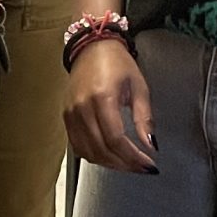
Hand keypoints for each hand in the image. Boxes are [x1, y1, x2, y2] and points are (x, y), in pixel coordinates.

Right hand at [66, 39, 156, 173]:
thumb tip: (150, 145)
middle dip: (124, 164)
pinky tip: (109, 156)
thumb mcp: (139, 87)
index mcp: (102, 98)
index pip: (116, 139)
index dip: (133, 157)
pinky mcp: (66, 117)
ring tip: (127, 164)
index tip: (148, 164)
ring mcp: (71, 114)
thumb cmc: (117, 63)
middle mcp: (82, 108)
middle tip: (141, 167)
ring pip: (89, 152)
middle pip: (102, 149)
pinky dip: (94, 155)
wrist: (91, 48)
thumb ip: (144, 118)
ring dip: (110, 163)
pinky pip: (78, 146)